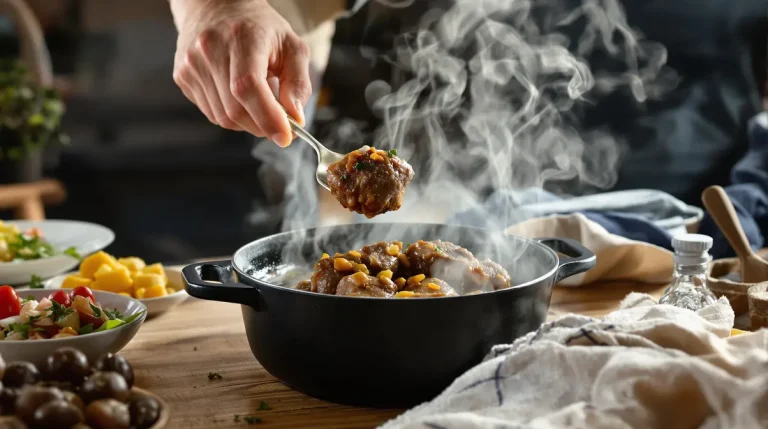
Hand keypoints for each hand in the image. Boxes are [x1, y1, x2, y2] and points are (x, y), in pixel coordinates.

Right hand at [170, 0, 310, 146]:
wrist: (217, 8)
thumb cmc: (260, 28)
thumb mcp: (292, 47)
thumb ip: (298, 82)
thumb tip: (295, 117)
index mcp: (241, 37)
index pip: (248, 86)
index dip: (267, 117)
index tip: (286, 136)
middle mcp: (210, 49)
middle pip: (235, 109)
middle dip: (262, 125)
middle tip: (279, 124)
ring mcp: (192, 64)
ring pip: (222, 118)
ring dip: (247, 123)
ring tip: (259, 103)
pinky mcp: (182, 76)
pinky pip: (211, 113)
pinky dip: (231, 116)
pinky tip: (239, 98)